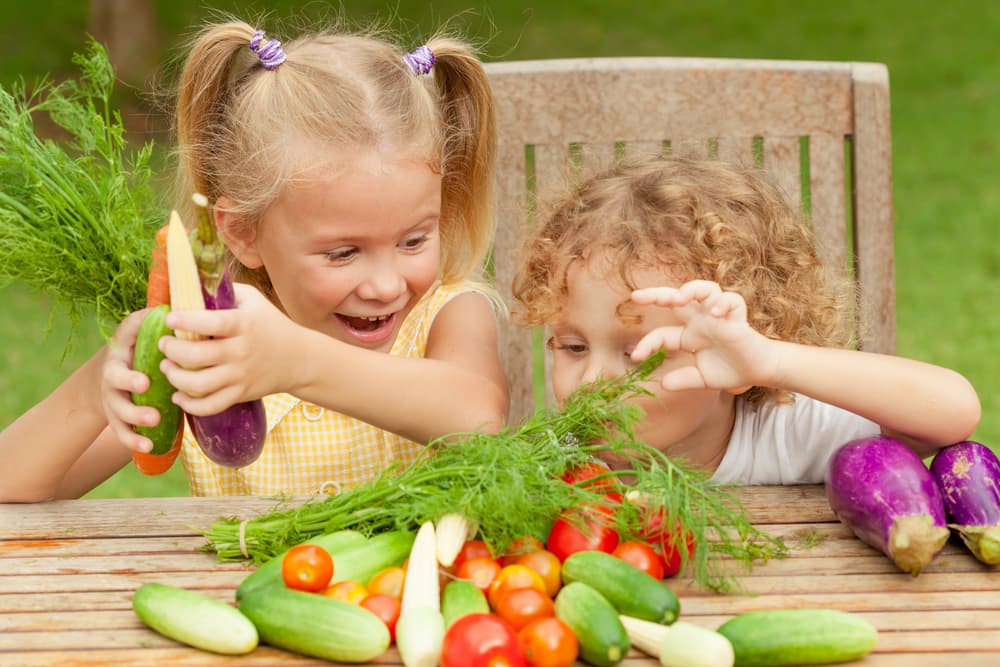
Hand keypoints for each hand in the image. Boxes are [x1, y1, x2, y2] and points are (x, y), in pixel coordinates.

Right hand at [101, 309, 159, 452]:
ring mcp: (113, 397)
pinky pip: (122, 431)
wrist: (111, 376)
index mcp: (123, 348)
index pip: (123, 341)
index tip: (153, 353)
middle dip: (129, 382)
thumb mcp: (143, 331)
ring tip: (154, 420)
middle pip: (115, 378)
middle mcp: (113, 372)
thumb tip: (181, 301)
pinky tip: (148, 447)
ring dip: (134, 415)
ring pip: (118, 408)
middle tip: (145, 385)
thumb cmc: (140, 349)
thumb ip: (157, 320)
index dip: (133, 340)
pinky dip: (133, 440)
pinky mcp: (116, 418)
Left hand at [159, 283, 301, 415]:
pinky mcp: (240, 394)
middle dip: (171, 350)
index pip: (212, 323)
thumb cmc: (270, 323)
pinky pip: (210, 406)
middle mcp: (241, 351)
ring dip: (175, 377)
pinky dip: (190, 404)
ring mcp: (241, 376)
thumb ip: (224, 291)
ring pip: (199, 384)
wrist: (299, 358)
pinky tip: (179, 395)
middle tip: (165, 343)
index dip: (187, 321)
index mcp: (244, 324)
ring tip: (168, 367)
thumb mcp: (253, 299)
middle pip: (197, 356)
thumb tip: (190, 283)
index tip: (170, 318)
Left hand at [630, 280, 776, 392]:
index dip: (647, 344)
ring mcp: (719, 317)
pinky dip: (724, 303)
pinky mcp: (738, 318)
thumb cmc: (729, 370)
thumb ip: (684, 379)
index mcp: (688, 334)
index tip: (636, 357)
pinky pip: (733, 301)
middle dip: (656, 294)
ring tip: (679, 298)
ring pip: (705, 289)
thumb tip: (663, 384)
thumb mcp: (702, 378)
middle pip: (677, 299)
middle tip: (637, 296)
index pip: (662, 334)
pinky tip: (716, 313)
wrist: (758, 372)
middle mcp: (700, 321)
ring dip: (691, 289)